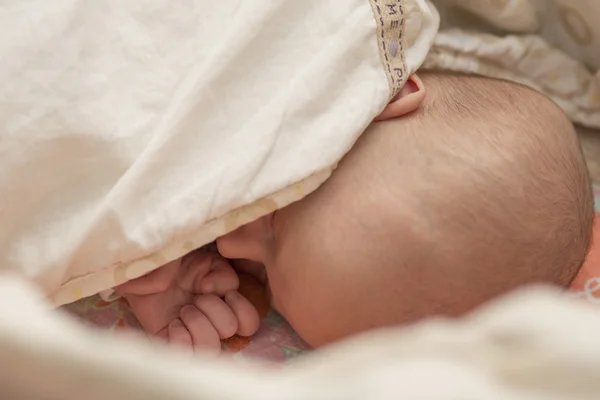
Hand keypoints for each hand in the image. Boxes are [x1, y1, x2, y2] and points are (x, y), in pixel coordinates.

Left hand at [116, 250, 260, 351]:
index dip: (240, 308)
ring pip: (211, 348)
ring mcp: (189, 333)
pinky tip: (173, 325)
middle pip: (231, 331)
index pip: (250, 323)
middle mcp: (210, 320)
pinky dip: (182, 341)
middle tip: (196, 296)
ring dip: (199, 325)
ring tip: (184, 310)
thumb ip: (221, 273)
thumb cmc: (173, 259)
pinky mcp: (168, 341)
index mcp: (224, 302)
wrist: (141, 265)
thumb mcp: (204, 259)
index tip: (219, 288)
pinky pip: (186, 356)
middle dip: (214, 310)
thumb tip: (213, 291)